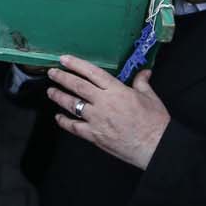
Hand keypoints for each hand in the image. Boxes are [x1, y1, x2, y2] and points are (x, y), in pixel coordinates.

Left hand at [46, 56, 169, 169]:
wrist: (155, 146)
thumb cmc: (155, 122)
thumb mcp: (150, 97)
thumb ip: (142, 83)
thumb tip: (144, 72)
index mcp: (116, 91)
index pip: (92, 73)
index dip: (76, 64)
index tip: (64, 59)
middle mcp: (103, 103)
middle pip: (78, 86)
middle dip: (62, 78)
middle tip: (52, 72)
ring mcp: (97, 119)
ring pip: (72, 105)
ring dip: (59, 97)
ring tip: (51, 91)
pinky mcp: (94, 136)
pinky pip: (74, 127)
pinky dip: (64, 122)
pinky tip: (58, 117)